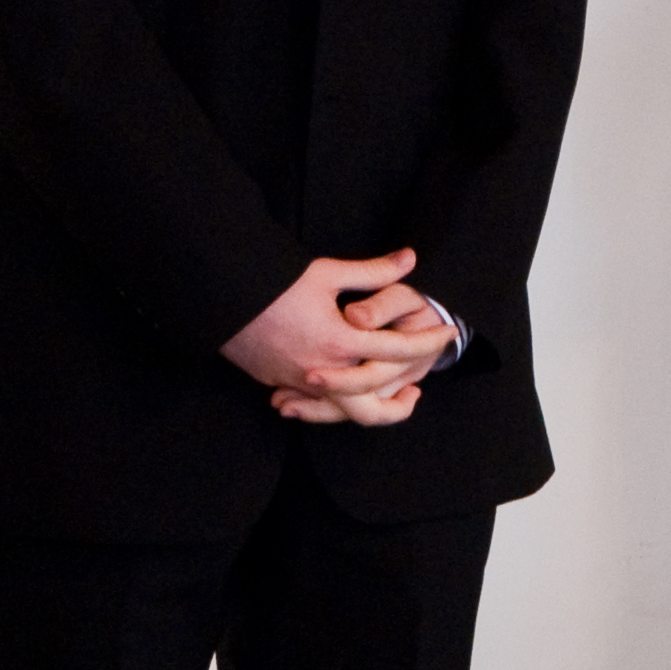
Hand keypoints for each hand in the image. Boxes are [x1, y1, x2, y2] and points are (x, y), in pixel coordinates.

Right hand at [222, 252, 453, 428]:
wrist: (222, 298)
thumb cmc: (275, 283)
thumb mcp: (327, 272)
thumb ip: (373, 271)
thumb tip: (410, 258)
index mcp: (341, 341)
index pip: (398, 348)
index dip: (428, 340)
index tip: (447, 332)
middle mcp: (324, 370)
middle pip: (374, 401)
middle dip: (402, 401)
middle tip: (419, 385)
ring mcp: (300, 382)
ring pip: (345, 411)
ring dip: (374, 408)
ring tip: (393, 396)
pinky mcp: (280, 384)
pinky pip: (316, 405)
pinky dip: (337, 404)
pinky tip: (349, 393)